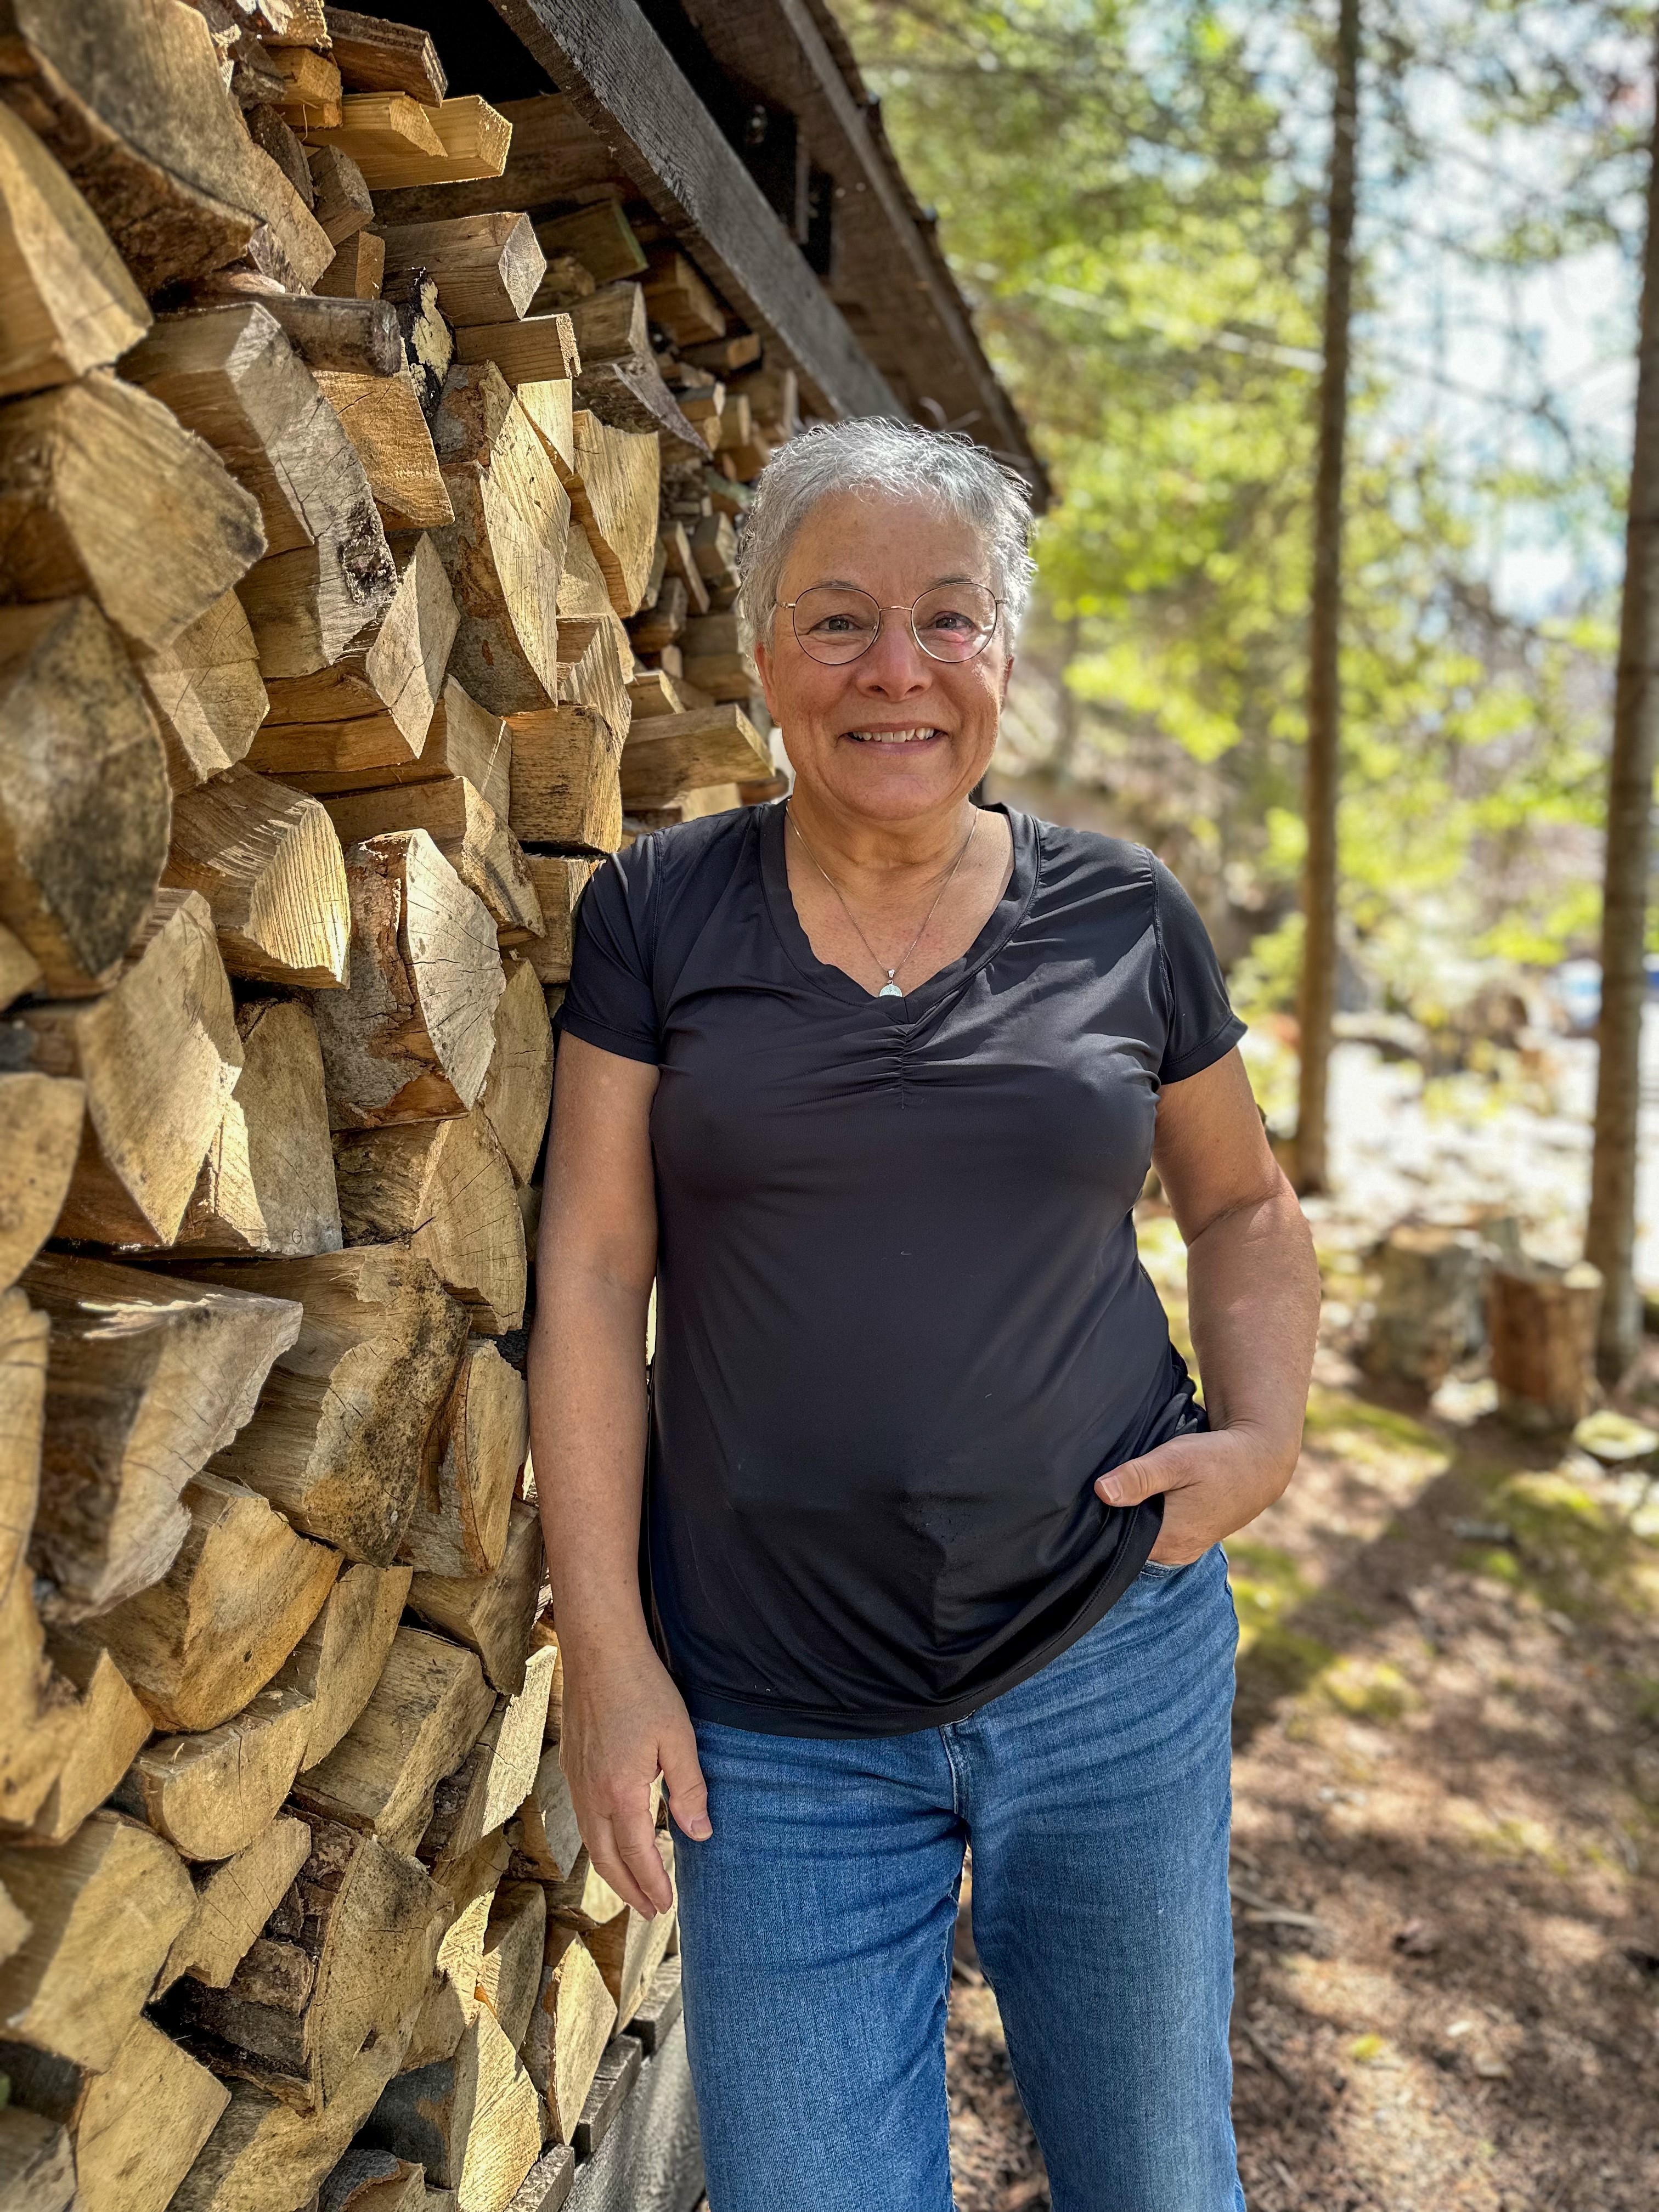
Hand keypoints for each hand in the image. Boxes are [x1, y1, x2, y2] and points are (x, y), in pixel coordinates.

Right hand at [559, 1632, 711, 1916]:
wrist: (599, 1651)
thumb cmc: (643, 1689)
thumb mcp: (678, 1737)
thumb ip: (689, 1788)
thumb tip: (699, 1833)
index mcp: (620, 1792)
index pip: (637, 1854)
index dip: (652, 1884)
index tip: (666, 1907)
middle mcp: (591, 1794)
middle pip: (606, 1859)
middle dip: (628, 1891)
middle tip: (650, 1912)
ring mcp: (576, 1779)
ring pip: (590, 1840)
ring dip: (611, 1869)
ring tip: (632, 1887)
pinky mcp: (571, 1763)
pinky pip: (582, 1818)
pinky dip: (599, 1841)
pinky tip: (612, 1839)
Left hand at [1095, 1425, 1291, 1564]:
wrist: (1260, 1463)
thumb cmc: (1218, 1459)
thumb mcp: (1176, 1460)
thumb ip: (1139, 1477)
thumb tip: (1101, 1491)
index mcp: (1167, 1541)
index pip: (1115, 1542)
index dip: (1098, 1521)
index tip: (1085, 1500)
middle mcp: (1174, 1553)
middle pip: (1127, 1542)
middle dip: (1113, 1519)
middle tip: (1100, 1490)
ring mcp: (1184, 1549)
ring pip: (1144, 1537)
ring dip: (1132, 1517)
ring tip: (1124, 1491)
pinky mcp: (1191, 1539)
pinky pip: (1159, 1533)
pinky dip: (1149, 1517)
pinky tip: (1144, 1498)